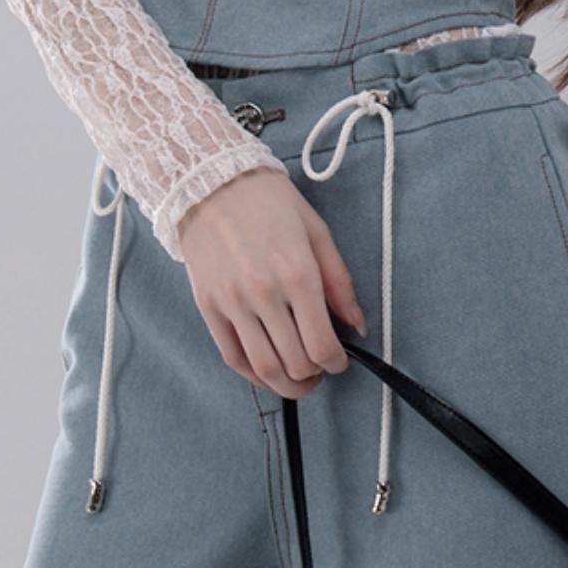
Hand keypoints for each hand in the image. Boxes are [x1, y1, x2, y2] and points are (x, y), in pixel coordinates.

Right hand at [177, 166, 368, 399]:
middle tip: (321, 369)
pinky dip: (255, 376)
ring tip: (299, 379)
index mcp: (298, 273)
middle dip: (315, 375)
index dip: (336, 363)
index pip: (322, 344)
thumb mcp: (317, 232)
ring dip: (288, 385)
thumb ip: (340, 282)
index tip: (340, 360)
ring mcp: (232, 303)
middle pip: (296, 363)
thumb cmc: (269, 203)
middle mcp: (264, 293)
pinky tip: (269, 372)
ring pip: (265, 368)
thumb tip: (358, 325)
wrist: (210, 182)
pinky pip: (233, 358)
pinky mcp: (208, 308)